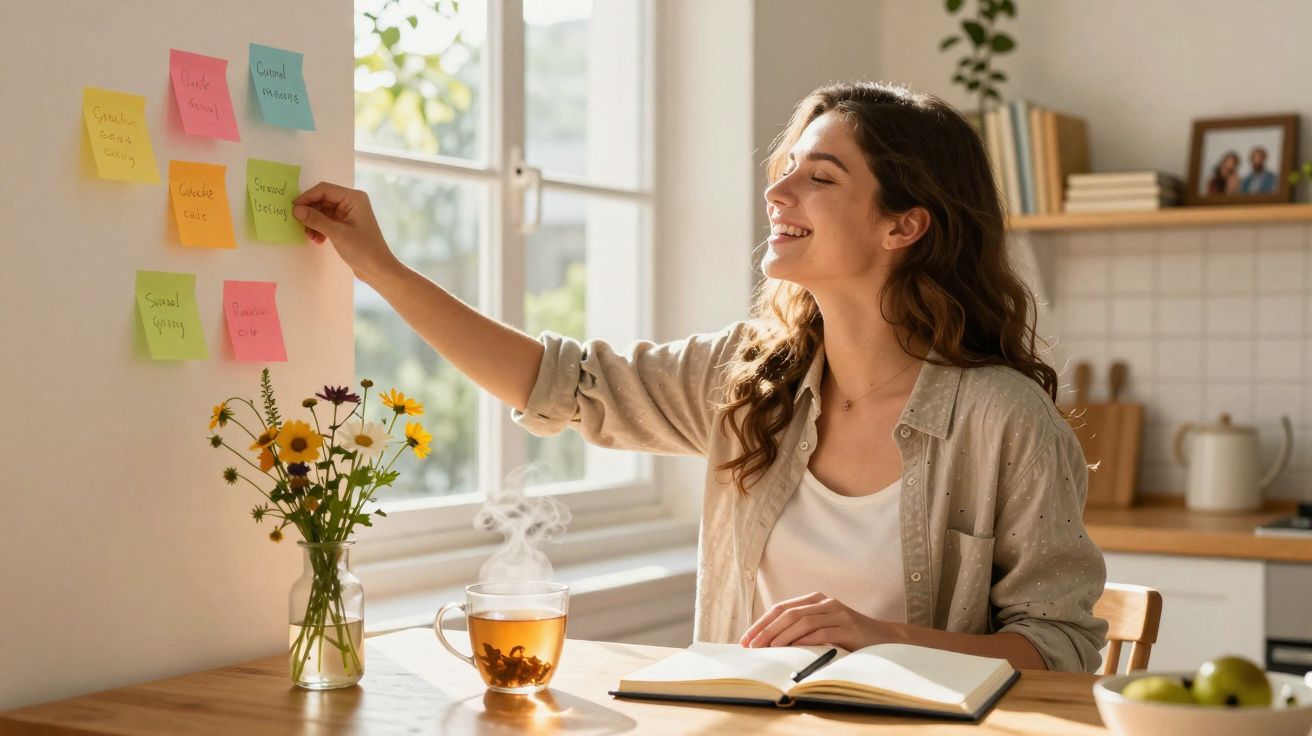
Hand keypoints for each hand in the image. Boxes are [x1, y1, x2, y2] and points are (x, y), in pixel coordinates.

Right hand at [293, 182, 398, 281]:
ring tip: (310, 236)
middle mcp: (352, 202)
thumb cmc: (363, 250)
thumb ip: (316, 220)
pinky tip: (318, 240)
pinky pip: (327, 220)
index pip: (325, 189)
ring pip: (323, 211)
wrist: (378, 269)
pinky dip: (320, 228)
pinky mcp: (346, 224)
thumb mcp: (337, 234)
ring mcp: (349, 213)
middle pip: (322, 199)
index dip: (307, 197)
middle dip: (310, 212)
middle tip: (298, 224)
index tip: (293, 208)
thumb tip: (296, 209)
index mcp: (354, 198)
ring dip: (314, 222)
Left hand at [738, 592, 903, 650]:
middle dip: (766, 630)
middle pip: (788, 613)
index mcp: (816, 600)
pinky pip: (821, 633)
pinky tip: (793, 650)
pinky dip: (804, 641)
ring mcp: (838, 613)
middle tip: (752, 646)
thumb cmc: (849, 636)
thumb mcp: (823, 627)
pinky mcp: (848, 628)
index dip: (761, 623)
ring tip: (768, 649)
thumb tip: (768, 643)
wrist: (884, 639)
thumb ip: (802, 629)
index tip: (746, 639)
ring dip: (781, 636)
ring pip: (802, 621)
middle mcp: (825, 603)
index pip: (781, 608)